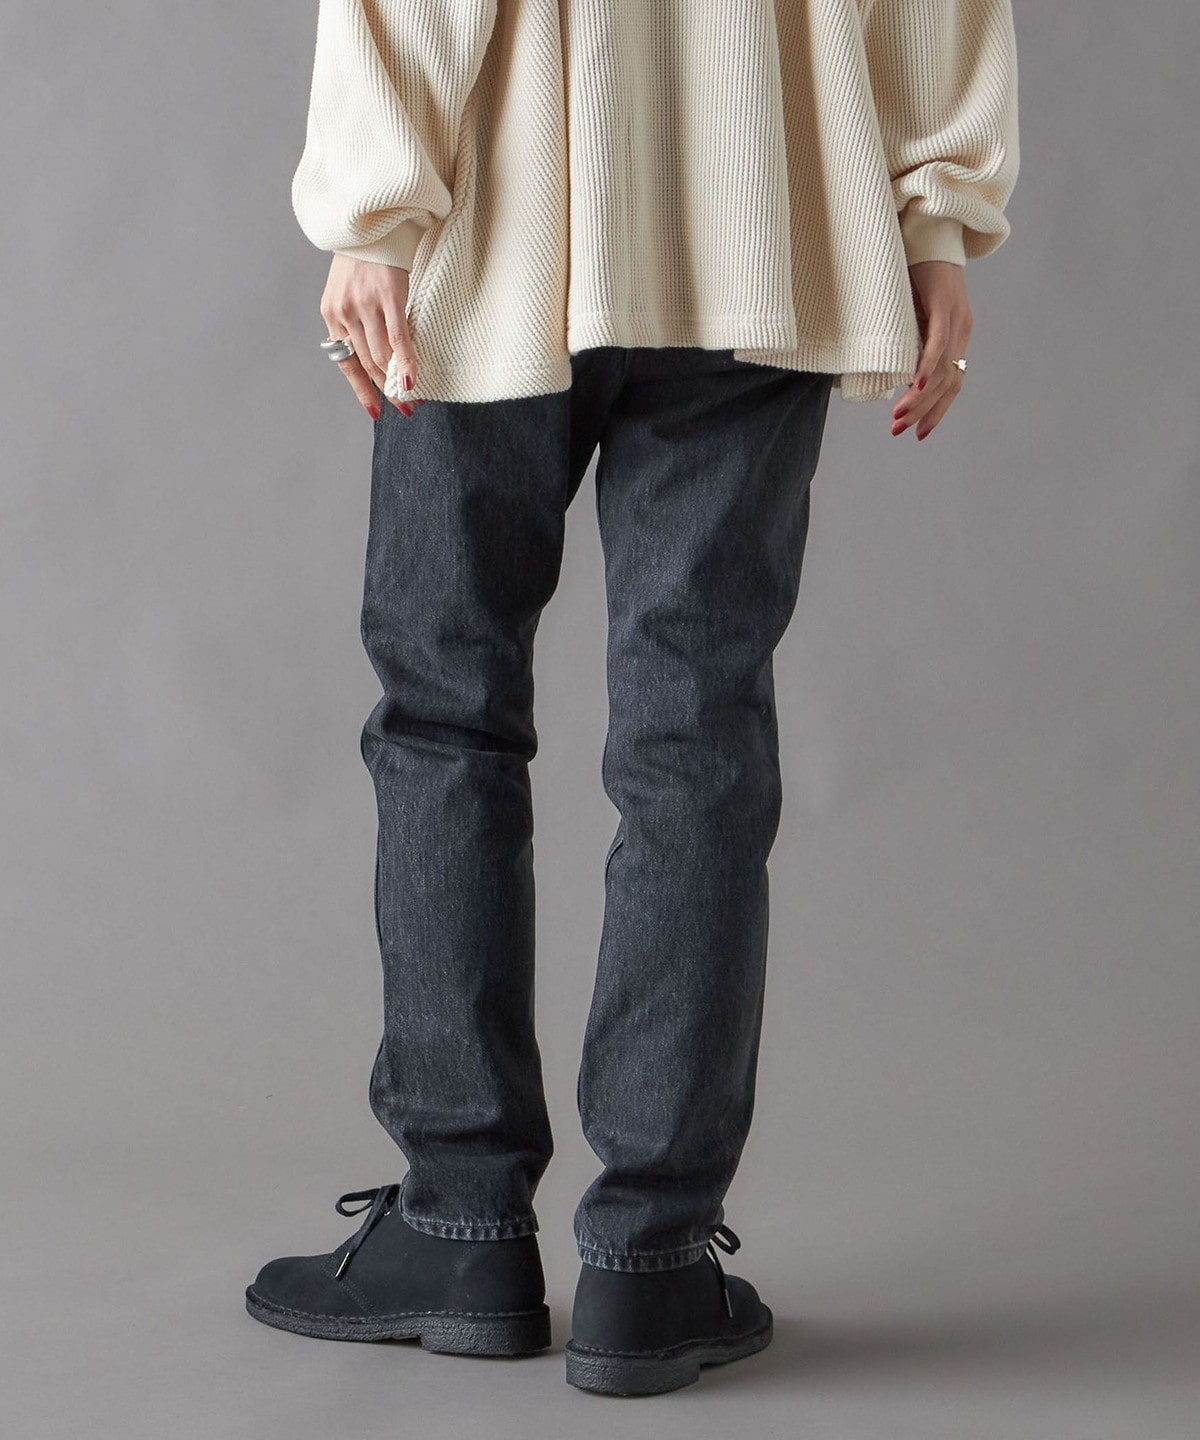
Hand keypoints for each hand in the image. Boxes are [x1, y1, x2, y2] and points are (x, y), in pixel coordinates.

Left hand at [319, 254, 426, 420]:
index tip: (376, 411)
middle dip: (386, 391)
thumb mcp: (346, 292)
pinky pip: (398, 339)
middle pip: (368, 364)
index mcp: (332, 316)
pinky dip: (406, 362)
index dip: (362, 391)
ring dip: (398, 382)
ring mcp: (365, 306)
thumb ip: (353, 321)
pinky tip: (413, 380)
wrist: (367, 222)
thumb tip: (372, 354)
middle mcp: (345, 314)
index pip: (346, 364)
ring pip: (381, 356)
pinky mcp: (387, 296)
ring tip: (413, 397)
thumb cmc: (361, 259)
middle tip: (405, 408)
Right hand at [890, 260, 972, 441]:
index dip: (937, 411)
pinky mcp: (944, 304)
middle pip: (949, 384)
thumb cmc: (915, 270)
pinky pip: (937, 343)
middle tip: (899, 431)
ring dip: (920, 398)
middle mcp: (962, 330)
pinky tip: (914, 386)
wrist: (929, 229)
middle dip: (924, 412)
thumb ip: (908, 338)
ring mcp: (956, 318)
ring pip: (943, 370)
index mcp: (956, 336)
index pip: (951, 384)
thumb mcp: (911, 313)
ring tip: (898, 416)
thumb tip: (888, 366)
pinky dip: (926, 367)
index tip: (918, 433)